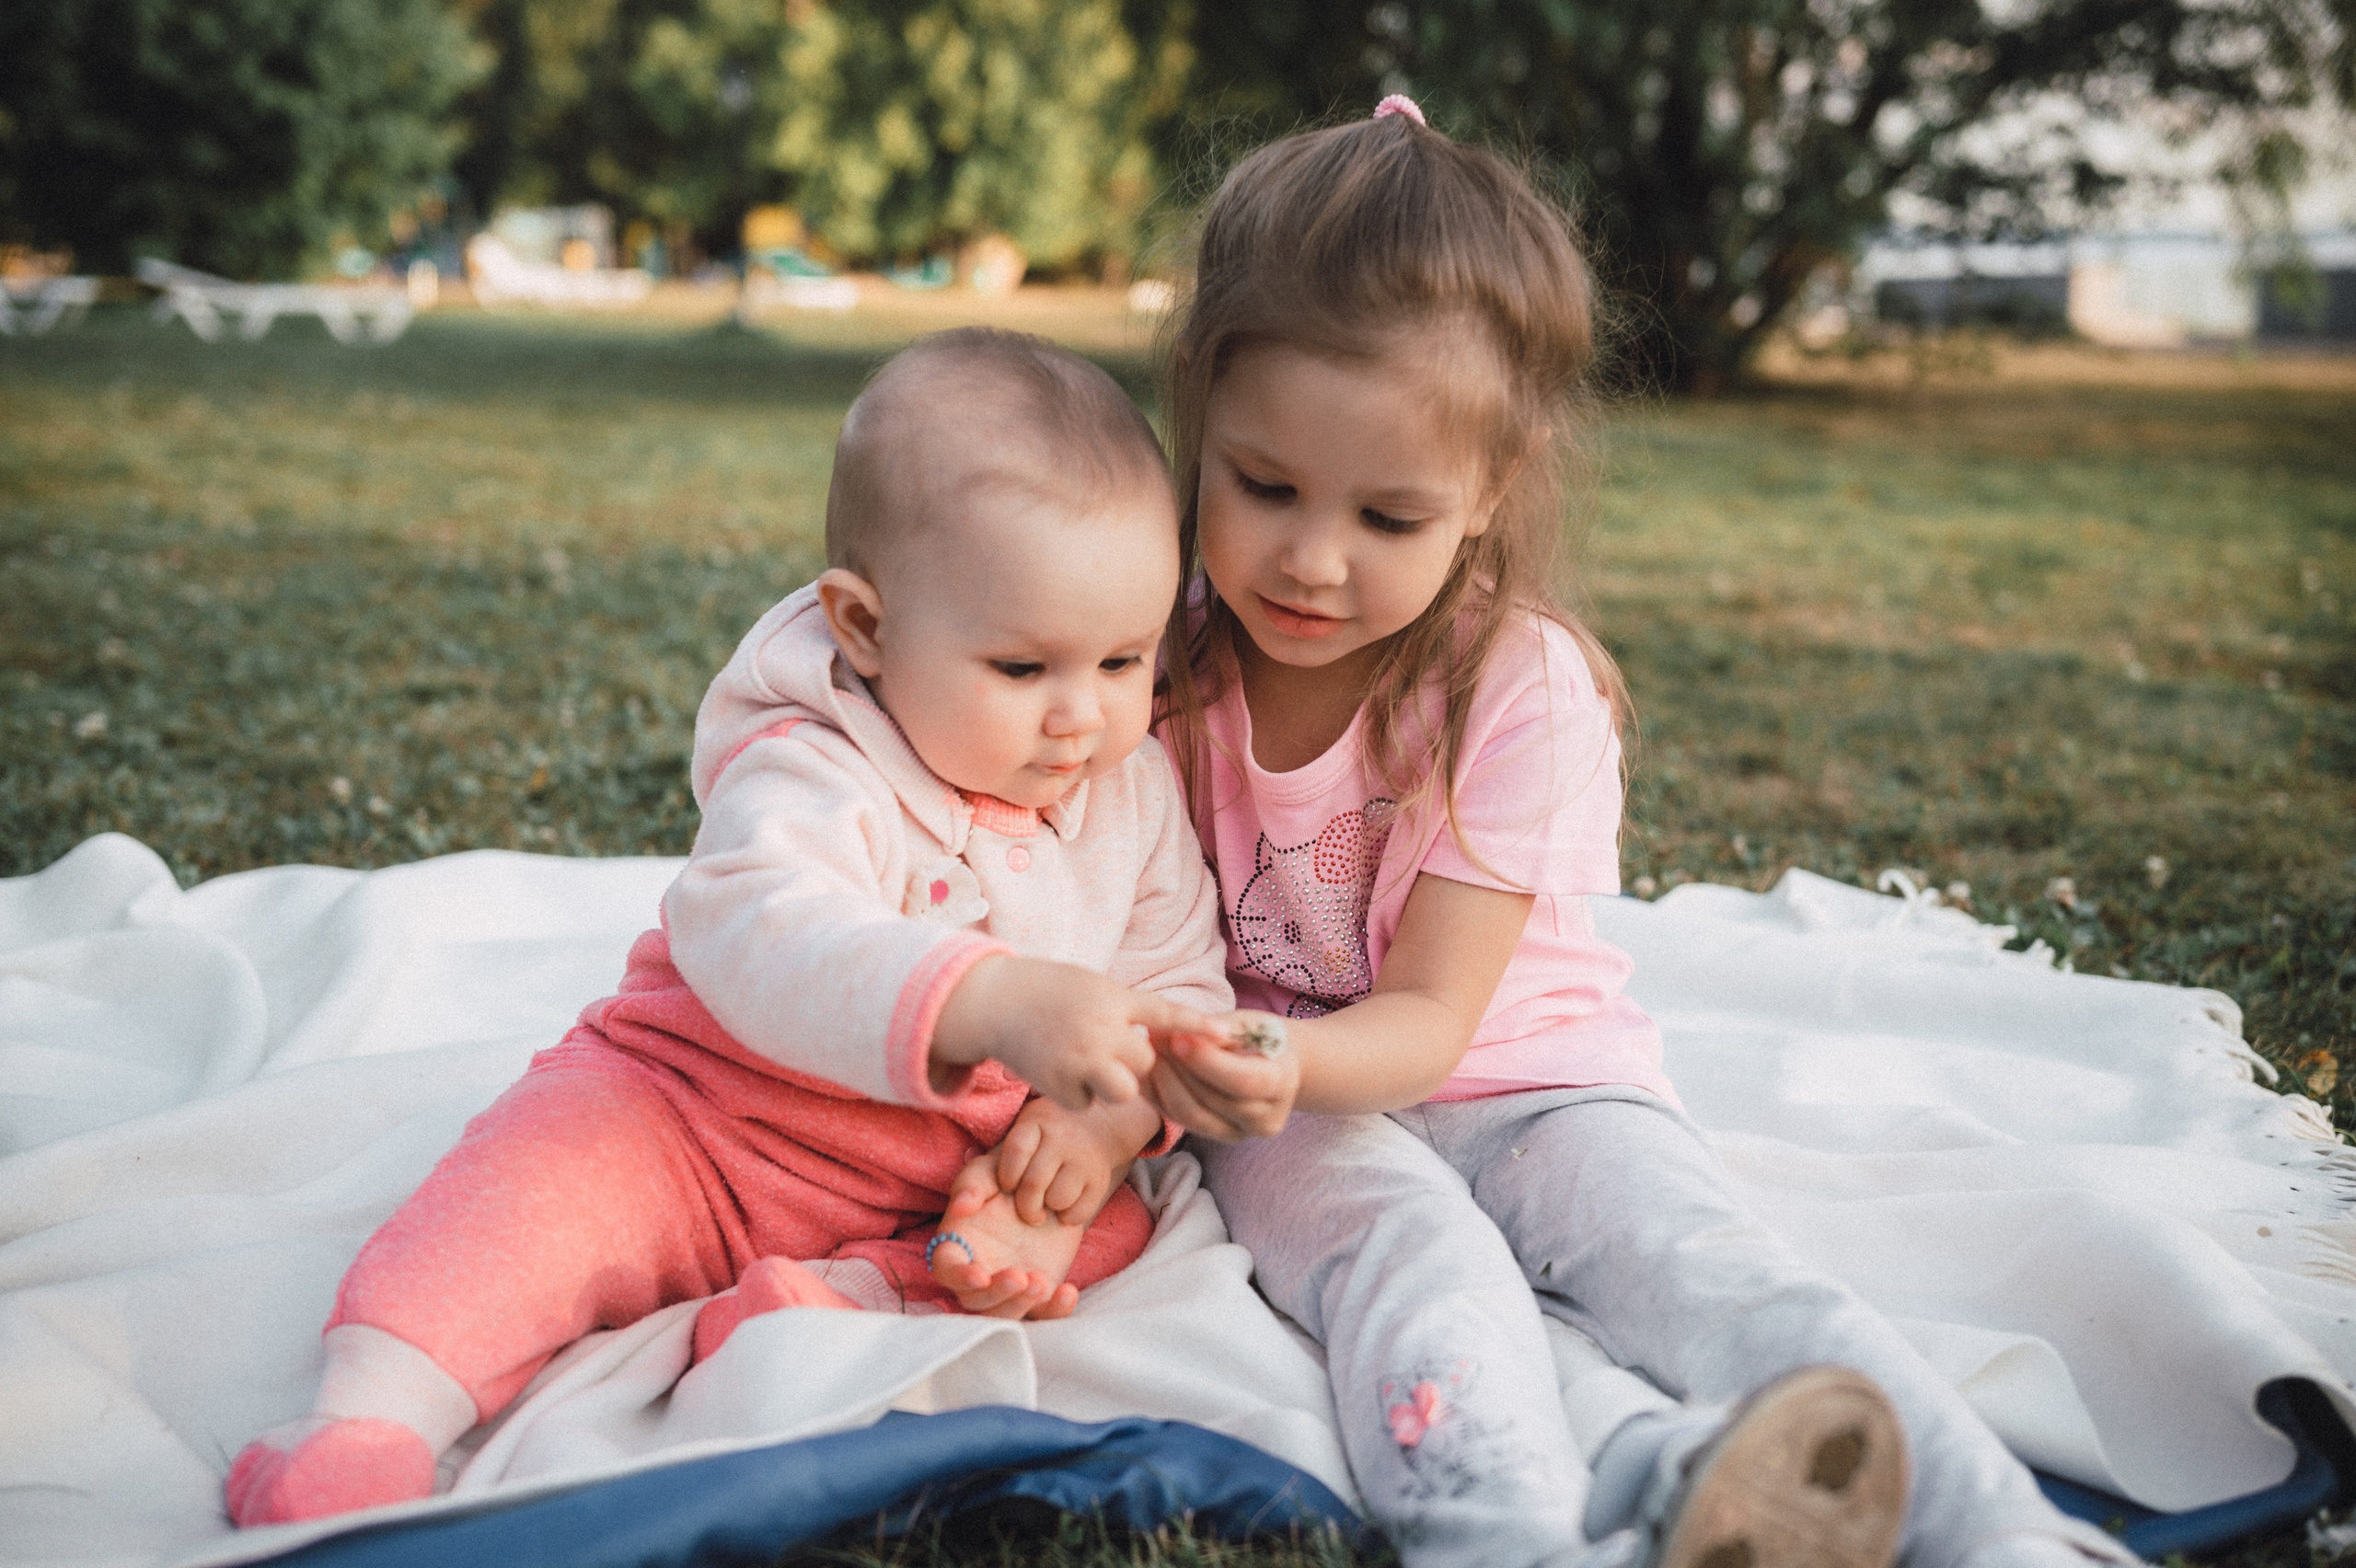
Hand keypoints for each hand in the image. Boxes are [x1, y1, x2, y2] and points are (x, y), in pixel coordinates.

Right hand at [931, 955, 1219, 1111]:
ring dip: (1113, 1083)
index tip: (1228, 1035)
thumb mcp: (1093, 986)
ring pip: (1123, 1090)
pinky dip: (1077, 1093)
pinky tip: (1059, 1070)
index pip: (1166, 1014)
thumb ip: (1127, 1009)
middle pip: (1145, 1062)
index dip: (1198, 1027)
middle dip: (1133, 1060)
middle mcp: (1099, 1029)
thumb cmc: (1050, 992)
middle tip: (1106, 1045)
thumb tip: (1168, 1035)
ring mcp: (1078, 1060)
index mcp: (1112, 998)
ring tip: (1089, 1063)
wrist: (995, 1002)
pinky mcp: (1057, 1085)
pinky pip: (1087, 1103)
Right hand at [931, 1154, 1083, 1319]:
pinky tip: (1067, 1293)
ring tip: (1042, 1282)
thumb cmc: (1009, 1176)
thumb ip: (972, 1183)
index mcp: (959, 1246)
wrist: (1052, 1185)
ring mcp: (1008, 1286)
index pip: (947, 1270)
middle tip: (1021, 1277)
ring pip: (1005, 1312)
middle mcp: (980, 1271)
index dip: (959, 1277)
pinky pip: (1043, 1313)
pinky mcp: (1037, 1293)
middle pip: (976, 1300)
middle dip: (997, 1294)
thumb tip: (962, 1206)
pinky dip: (1055, 1310)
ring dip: (1020, 1304)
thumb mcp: (990, 1170)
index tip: (980, 1275)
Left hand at [994, 1095, 1160, 1225]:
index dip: (1007, 1177)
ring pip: (1058, 1198)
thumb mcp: (1013, 1142)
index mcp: (1034, 1122)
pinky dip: (1069, 1215)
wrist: (1097, 1124)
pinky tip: (1067, 1202)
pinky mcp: (1100, 1179)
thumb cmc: (1039, 1143)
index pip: (1014, 1154)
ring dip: (1049, 1207)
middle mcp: (1062, 1136)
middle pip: (1034, 1183)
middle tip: (1028, 1206)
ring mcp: (1084, 1157)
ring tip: (1049, 1198)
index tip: (1010, 1183)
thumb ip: (981, 1173)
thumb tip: (960, 1207)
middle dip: (1026, 1204)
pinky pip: (1078, 1212)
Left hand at [1151, 1011, 1300, 1140]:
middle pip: (1210, 1100)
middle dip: (1177, 1067)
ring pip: (1191, 1115)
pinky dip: (1159, 1095)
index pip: (1240, 1080)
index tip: (1176, 1036)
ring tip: (1149, 1051)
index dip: (1205, 1061)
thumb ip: (1216, 1030)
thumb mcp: (1247, 1024)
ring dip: (1163, 1081)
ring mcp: (1240, 1134)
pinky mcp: (1217, 1136)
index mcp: (1281, 1084)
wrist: (1275, 1066)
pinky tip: (1148, 1070)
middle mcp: (1264, 1119)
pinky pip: (1181, 1120)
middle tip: (1153, 1037)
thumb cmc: (1261, 1036)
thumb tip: (1175, 1031)